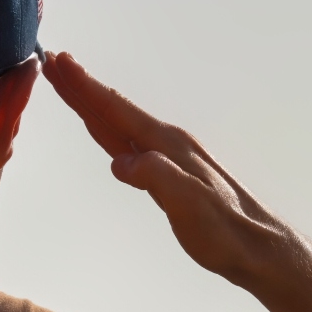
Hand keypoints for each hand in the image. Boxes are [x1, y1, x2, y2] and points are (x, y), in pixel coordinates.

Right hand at [42, 51, 294, 287]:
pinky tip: (104, 131)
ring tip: (69, 86)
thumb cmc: (227, 232)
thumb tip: (122, 163)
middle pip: (115, 111)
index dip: (85, 87)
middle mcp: (169, 145)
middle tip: (53, 62)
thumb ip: (157, 178)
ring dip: (92, 106)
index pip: (118, 110)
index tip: (59, 62)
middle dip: (82, 87)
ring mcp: (171, 159)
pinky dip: (109, 133)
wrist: (258, 248)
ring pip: (120, 126)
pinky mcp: (171, 177)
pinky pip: (130, 146)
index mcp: (169, 146)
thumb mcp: (190, 205)